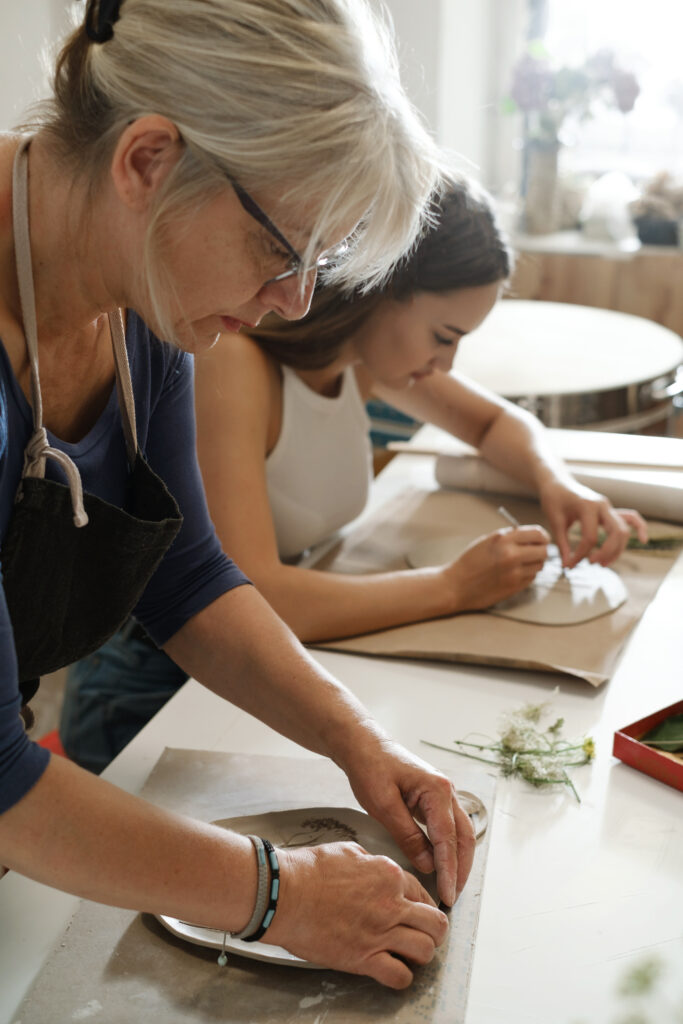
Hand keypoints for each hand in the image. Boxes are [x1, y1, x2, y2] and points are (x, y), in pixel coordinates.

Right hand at [267, 840, 447, 987]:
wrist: (284, 894)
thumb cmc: (308, 870)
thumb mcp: (348, 851)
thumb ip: (371, 862)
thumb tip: (376, 870)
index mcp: (388, 874)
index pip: (423, 893)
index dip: (424, 905)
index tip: (420, 913)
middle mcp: (391, 903)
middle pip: (436, 923)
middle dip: (434, 930)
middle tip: (424, 935)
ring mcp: (380, 933)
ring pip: (425, 950)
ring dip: (421, 954)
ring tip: (410, 955)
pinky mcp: (363, 959)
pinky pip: (400, 976)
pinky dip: (401, 977)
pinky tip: (392, 970)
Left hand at [337, 737, 474, 907]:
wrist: (363, 744)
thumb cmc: (370, 768)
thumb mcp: (383, 805)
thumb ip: (407, 836)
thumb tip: (428, 865)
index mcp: (437, 790)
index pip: (448, 838)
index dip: (449, 869)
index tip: (448, 895)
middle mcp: (447, 790)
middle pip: (464, 837)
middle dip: (461, 869)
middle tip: (453, 897)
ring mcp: (443, 793)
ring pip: (460, 832)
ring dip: (458, 859)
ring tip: (451, 886)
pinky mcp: (434, 798)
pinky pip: (448, 826)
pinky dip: (448, 847)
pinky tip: (441, 863)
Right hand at [444, 525, 548, 612]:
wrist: (456, 585)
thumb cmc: (469, 562)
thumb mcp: (486, 541)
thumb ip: (508, 537)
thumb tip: (529, 537)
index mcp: (504, 539)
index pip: (537, 534)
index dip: (543, 536)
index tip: (542, 539)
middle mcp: (511, 555)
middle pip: (544, 551)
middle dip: (541, 551)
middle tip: (536, 552)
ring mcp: (514, 573)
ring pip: (539, 566)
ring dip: (534, 564)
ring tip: (523, 563)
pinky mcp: (514, 587)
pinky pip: (531, 578)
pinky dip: (527, 575)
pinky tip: (515, 573)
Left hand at [538, 478, 647, 567]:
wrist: (557, 482)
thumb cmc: (553, 499)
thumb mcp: (554, 521)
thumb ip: (562, 543)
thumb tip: (567, 565)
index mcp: (587, 507)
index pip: (590, 538)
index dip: (580, 555)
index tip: (569, 565)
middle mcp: (602, 506)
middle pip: (616, 533)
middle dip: (607, 552)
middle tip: (592, 564)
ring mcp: (609, 507)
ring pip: (624, 530)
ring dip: (618, 549)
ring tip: (602, 563)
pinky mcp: (610, 510)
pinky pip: (631, 517)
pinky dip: (639, 528)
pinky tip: (643, 540)